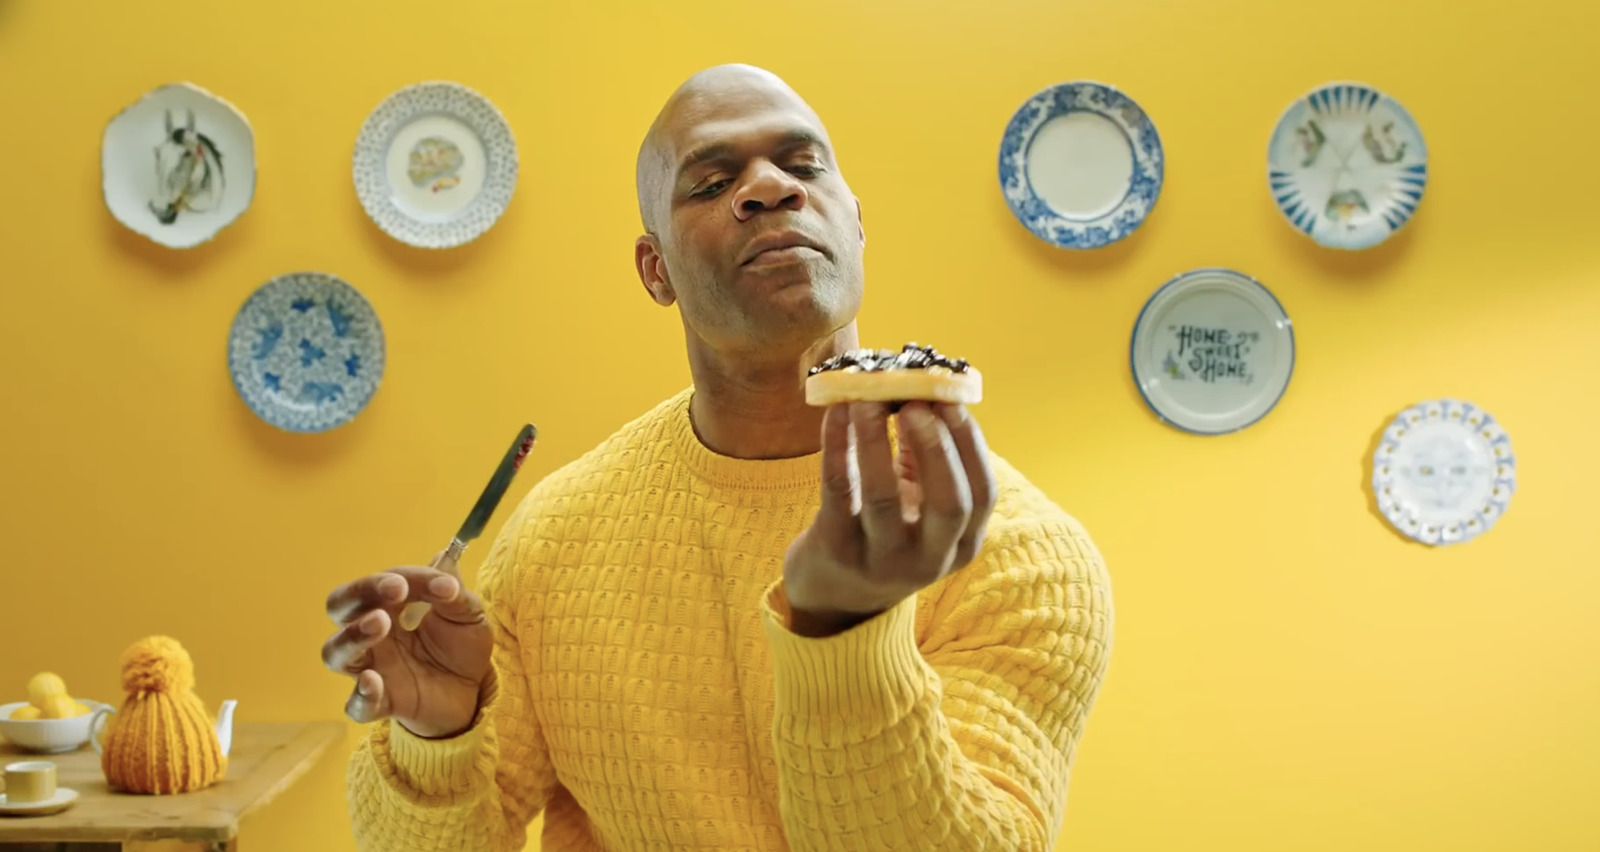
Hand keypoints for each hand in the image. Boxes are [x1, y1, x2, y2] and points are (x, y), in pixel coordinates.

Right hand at [320, 552, 492, 737]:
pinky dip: (360, 694)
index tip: (439, 583)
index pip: (377, 583)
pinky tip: (372, 681)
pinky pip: (356, 704)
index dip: (401, 578)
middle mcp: (370, 635)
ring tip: (380, 623)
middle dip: (360, 592)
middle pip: (339, 606)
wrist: (472, 691)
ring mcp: (371, 669)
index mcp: (388, 606)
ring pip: (334, 652)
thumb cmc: (460, 646)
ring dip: (353, 635)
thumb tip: (443, 556)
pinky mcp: (381, 703)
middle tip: (396, 590)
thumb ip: (453, 589)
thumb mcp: (467, 614)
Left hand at [782, 401, 997, 636]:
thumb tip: (924, 388)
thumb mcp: (920, 504)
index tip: (951, 400)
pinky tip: (836, 414)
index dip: (970, 445)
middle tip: (915, 401)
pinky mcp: (835, 551)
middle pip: (949, 505)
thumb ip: (929, 458)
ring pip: (884, 499)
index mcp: (961, 544)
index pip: (982, 495)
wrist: (833, 590)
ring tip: (867, 400)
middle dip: (937, 447)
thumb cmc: (886, 530)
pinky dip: (837, 447)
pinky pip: (838, 492)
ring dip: (877, 440)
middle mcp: (929, 560)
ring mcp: (881, 561)